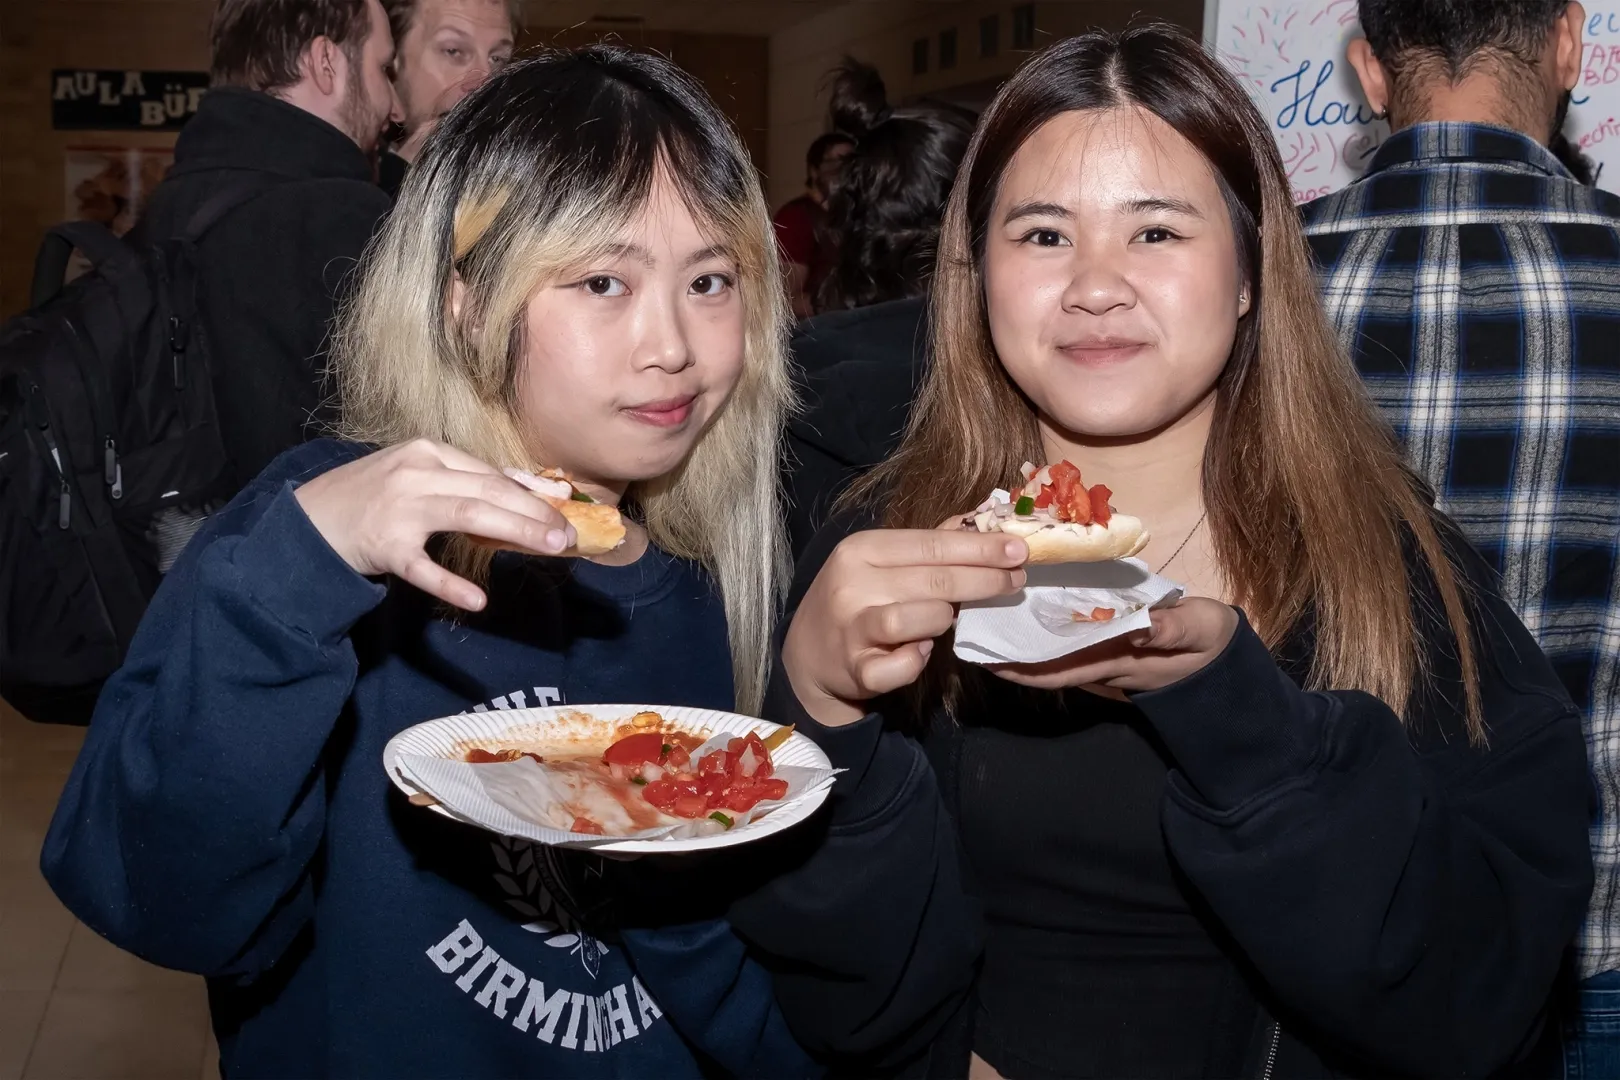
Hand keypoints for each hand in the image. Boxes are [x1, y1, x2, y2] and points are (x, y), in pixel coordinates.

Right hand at [293, 439, 575, 610]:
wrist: (306, 521)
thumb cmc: (369, 499)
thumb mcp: (414, 475)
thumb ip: (460, 482)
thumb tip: (518, 493)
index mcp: (428, 452)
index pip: (491, 473)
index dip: (532, 492)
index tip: (565, 507)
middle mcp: (417, 473)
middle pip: (489, 490)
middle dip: (536, 512)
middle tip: (570, 534)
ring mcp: (399, 509)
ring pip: (469, 515)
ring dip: (517, 531)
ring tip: (552, 548)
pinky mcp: (384, 546)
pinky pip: (423, 568)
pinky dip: (450, 582)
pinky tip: (477, 599)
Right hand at [782, 530, 1027, 726]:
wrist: (808, 654)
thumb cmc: (857, 601)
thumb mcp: (879, 564)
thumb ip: (926, 546)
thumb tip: (981, 522)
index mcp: (861, 549)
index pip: (932, 544)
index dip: (980, 548)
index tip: (1018, 550)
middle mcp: (852, 582)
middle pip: (936, 580)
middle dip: (984, 580)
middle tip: (1016, 581)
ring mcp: (852, 627)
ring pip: (922, 617)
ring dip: (943, 619)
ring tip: (945, 620)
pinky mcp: (856, 668)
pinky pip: (905, 665)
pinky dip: (919, 660)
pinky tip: (919, 652)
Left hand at [990, 597, 1238, 692]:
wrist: (1223, 658)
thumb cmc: (1210, 644)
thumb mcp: (1200, 631)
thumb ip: (1173, 629)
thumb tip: (1141, 623)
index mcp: (1116, 661)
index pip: (1058, 670)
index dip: (1021, 667)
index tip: (987, 658)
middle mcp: (1100, 662)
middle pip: (1043, 662)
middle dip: (1007, 651)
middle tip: (971, 627)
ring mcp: (1102, 653)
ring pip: (1051, 650)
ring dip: (1020, 636)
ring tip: (987, 612)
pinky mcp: (1107, 641)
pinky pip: (1066, 637)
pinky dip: (1042, 624)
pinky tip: (1024, 603)